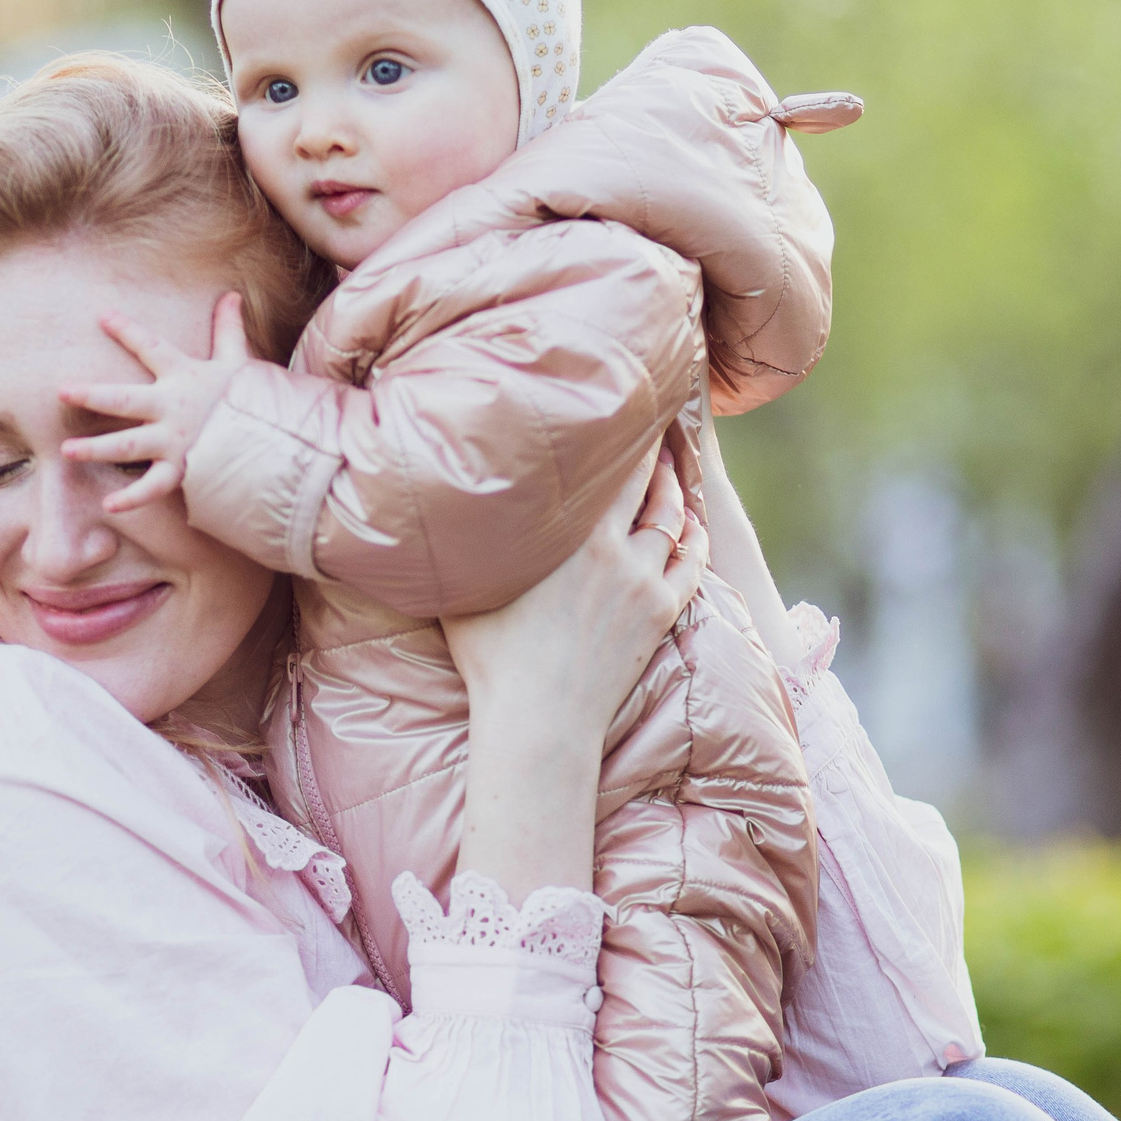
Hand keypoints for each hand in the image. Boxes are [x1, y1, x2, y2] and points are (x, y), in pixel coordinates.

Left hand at [59, 292, 252, 512]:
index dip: (127, 331)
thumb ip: (228, 329)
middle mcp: (171, 408)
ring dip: (96, 448)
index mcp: (183, 377)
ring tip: (67, 451)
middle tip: (62, 391)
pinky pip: (153, 486)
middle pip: (124, 399)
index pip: (150, 347)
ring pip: (127, 445)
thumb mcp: (238, 360)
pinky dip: (132, 497)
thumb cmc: (252, 397)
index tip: (103, 317)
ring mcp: (173, 441)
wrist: (277, 437)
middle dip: (91, 395)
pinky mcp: (181, 470)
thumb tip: (232, 295)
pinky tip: (108, 503)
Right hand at [445, 445, 703, 896]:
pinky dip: (694, 536)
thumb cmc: (489, 653)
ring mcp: (644, 579)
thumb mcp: (464, 581)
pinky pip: (692, 561)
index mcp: (569, 529)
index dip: (618, 427)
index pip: (607, 459)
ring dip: (675, 489)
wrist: (538, 720)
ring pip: (672, 517)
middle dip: (653, 447)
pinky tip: (691, 523)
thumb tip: (426, 491)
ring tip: (671, 467)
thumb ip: (463, 533)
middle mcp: (614, 544)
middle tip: (655, 418)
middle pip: (647, 479)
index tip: (619, 400)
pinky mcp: (661, 612)